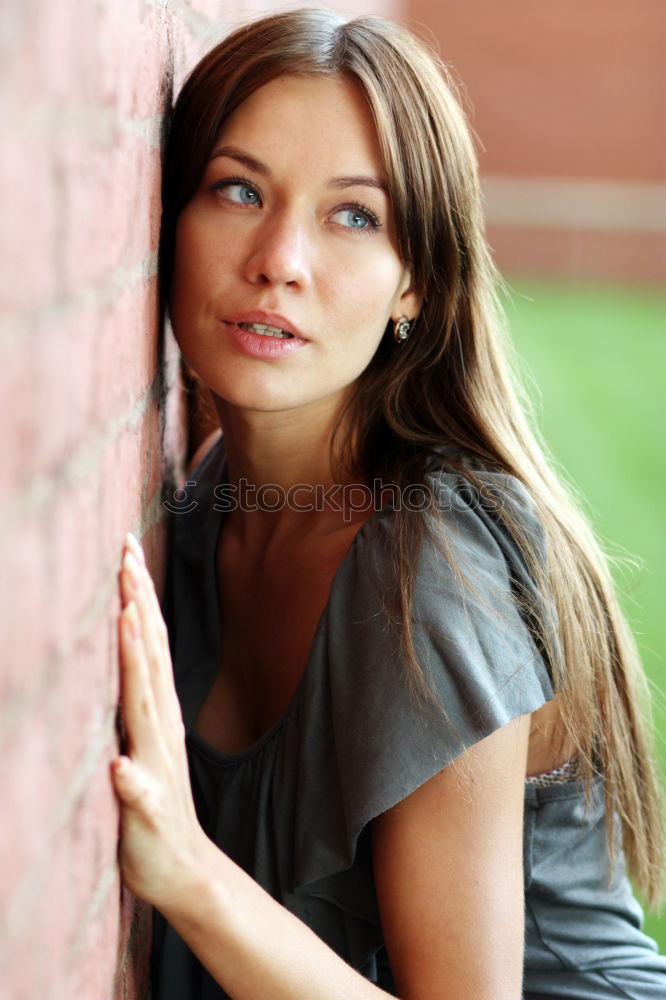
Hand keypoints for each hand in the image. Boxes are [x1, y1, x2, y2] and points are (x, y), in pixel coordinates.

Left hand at [111, 532, 206, 908]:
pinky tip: (117, 766)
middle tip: (127, 556)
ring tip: (127, 620)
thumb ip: (134, 703)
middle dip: (137, 605)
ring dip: (137, 664)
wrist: (184, 869)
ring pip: (145, 706)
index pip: (147, 645)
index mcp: (155, 713)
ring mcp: (156, 766)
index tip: (128, 553)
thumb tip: (122, 653)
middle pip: (148, 658)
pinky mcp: (147, 810)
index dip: (138, 598)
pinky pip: (138, 792)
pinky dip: (130, 777)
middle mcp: (159, 729)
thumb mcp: (138, 744)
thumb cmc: (153, 808)